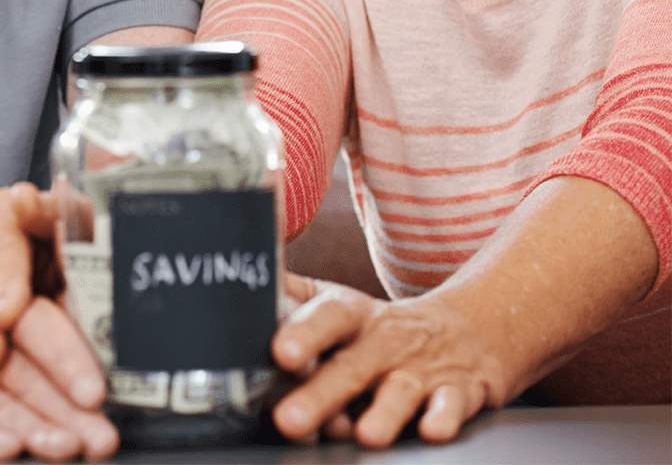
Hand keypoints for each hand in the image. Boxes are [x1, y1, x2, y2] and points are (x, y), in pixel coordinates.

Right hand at [0, 334, 117, 461]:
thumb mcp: (3, 345)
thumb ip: (47, 347)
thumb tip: (106, 374)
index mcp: (2, 309)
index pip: (43, 327)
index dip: (72, 359)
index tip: (101, 393)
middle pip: (25, 368)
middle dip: (66, 407)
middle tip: (103, 438)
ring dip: (31, 423)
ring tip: (64, 448)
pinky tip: (7, 449)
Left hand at [270, 274, 511, 447]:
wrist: (465, 332)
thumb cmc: (380, 326)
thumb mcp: (336, 301)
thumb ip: (291, 293)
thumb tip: (247, 276)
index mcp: (351, 316)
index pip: (326, 317)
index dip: (304, 333)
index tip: (280, 352)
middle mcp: (383, 341)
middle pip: (350, 367)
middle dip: (320, 395)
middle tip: (288, 419)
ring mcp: (420, 368)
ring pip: (399, 391)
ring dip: (384, 413)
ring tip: (365, 435)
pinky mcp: (456, 393)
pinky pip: (451, 407)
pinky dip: (442, 418)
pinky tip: (431, 431)